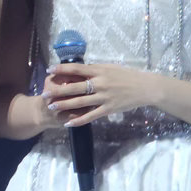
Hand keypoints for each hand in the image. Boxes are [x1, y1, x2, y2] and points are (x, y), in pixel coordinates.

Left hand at [41, 63, 163, 126]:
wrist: (145, 88)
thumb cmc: (127, 75)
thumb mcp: (110, 68)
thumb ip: (95, 69)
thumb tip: (79, 69)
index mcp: (99, 71)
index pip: (76, 69)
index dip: (62, 70)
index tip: (49, 70)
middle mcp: (100, 83)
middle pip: (74, 87)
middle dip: (58, 91)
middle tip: (44, 94)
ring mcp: (104, 97)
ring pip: (80, 102)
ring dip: (64, 105)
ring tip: (52, 107)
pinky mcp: (108, 109)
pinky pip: (91, 116)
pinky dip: (78, 120)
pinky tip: (68, 123)